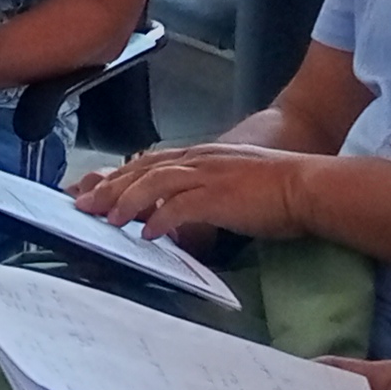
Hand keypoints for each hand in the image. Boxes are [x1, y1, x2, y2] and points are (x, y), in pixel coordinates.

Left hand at [69, 141, 315, 243]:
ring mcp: (208, 176)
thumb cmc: (274, 190)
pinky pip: (181, 206)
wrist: (307, 185)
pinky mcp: (219, 195)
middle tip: (82, 205)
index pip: (148, 163)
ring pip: (154, 182)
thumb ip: (200, 194)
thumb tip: (175, 217)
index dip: (118, 176)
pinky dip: (160, 218)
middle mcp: (198, 160)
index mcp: (200, 156)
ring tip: (108, 219)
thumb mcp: (229, 184)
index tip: (93, 189)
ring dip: (127, 200)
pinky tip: (147, 233)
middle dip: (109, 188)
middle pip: (142, 170)